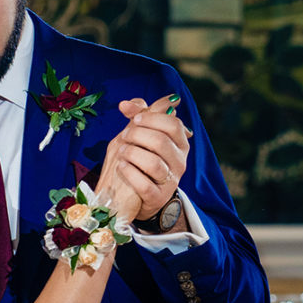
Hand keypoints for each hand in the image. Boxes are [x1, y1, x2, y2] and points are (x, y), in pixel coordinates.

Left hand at [100, 94, 191, 222]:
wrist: (137, 194)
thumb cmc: (141, 159)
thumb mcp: (142, 135)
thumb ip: (138, 116)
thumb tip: (125, 104)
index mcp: (181, 144)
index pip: (173, 125)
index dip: (152, 118)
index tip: (134, 119)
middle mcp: (180, 162)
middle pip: (161, 142)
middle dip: (138, 135)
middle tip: (124, 136)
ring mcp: (170, 182)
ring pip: (153, 163)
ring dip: (132, 153)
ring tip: (121, 152)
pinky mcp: (158, 198)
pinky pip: (144, 185)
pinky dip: (129, 173)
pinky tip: (121, 166)